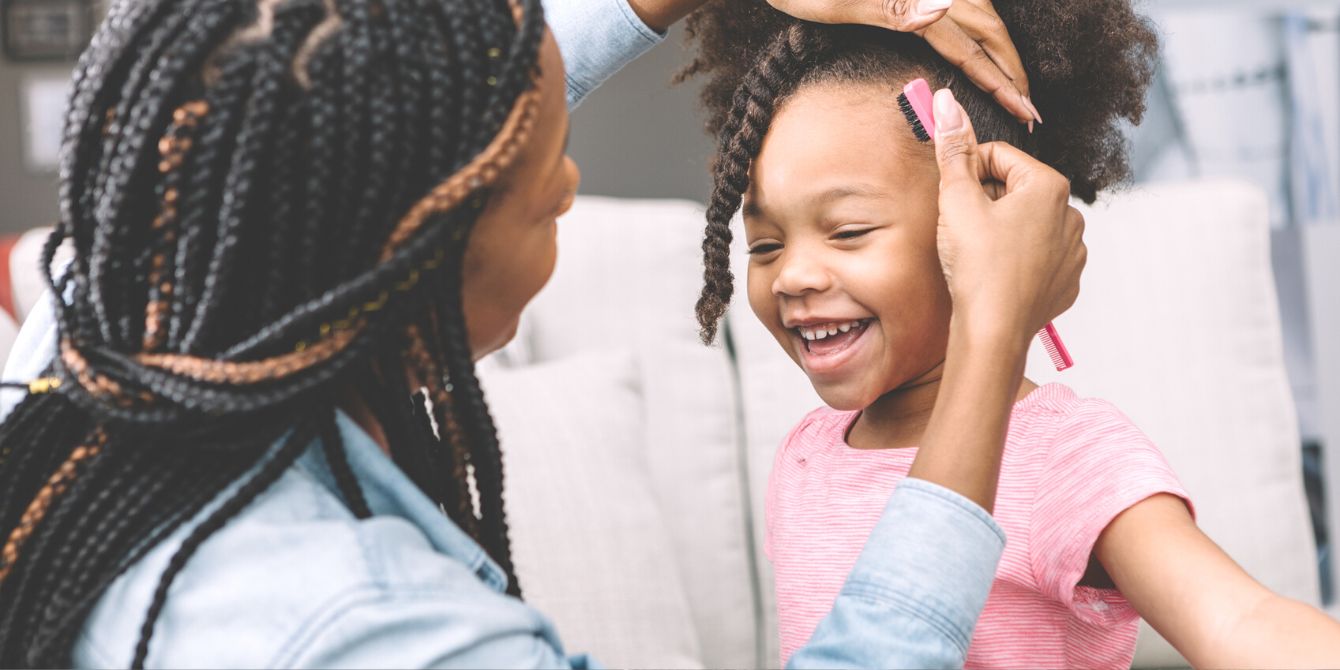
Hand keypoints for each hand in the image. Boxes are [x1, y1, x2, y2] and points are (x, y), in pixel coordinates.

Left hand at [764, 0, 1038, 124]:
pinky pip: (965, 7)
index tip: (1025, 111)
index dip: (1001, 80)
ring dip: (1002, 51)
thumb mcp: (835, 2)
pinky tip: (985, 48)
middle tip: (1029, 111)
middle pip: (989, 29)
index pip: (971, 45)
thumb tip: (941, 9)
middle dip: (1012, 70)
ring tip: (1016, 84)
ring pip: (983, 15)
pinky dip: (981, 32)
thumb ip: (892, 7)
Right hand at [931, 88, 1084, 347]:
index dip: (967, 173)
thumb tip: (946, 100)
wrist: (994, 330)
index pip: (998, 157)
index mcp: (1049, 185)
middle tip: (962, 229)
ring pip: (1028, 224)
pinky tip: (997, 274)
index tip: (953, 196)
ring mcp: (1073, 250)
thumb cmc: (976, 265)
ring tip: (979, 255)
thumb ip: (954, 148)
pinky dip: (1018, 260)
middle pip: (1015, 189)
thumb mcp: (957, 199)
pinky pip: (1039, 257)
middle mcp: (1071, 214)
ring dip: (1003, 230)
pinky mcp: (1068, 280)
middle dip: (987, 202)